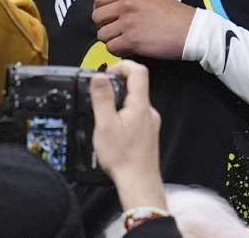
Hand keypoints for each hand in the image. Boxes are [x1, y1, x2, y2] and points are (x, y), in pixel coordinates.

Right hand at [90, 60, 167, 209]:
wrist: (138, 182)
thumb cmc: (123, 158)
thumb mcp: (105, 125)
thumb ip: (102, 98)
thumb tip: (99, 77)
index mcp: (140, 105)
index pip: (138, 71)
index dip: (122, 66)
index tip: (107, 72)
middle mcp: (148, 111)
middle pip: (135, 86)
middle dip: (116, 86)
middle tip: (99, 97)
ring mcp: (150, 122)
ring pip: (134, 102)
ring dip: (118, 103)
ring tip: (103, 117)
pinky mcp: (147, 132)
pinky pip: (135, 115)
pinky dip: (122, 116)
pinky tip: (112, 131)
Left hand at [92, 0, 196, 58]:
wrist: (191, 29)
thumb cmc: (176, 14)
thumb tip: (116, 9)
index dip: (101, 10)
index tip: (108, 18)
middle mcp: (126, 4)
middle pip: (96, 17)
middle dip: (104, 26)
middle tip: (115, 32)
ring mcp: (128, 22)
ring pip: (102, 34)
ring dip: (111, 40)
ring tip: (124, 42)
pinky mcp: (132, 40)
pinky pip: (111, 48)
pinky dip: (118, 51)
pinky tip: (130, 49)